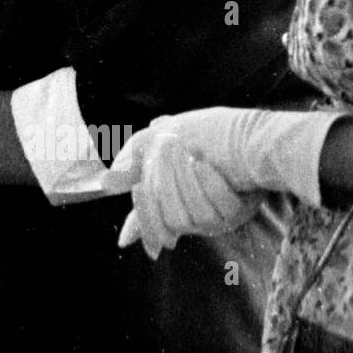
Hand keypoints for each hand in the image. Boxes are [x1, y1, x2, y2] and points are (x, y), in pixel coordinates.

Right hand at [104, 125, 260, 258]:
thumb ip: (132, 160)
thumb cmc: (204, 132)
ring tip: (191, 152)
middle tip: (167, 146)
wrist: (246, 130)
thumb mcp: (159, 138)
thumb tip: (106, 183)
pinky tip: (209, 165)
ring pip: (193, 217)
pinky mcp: (237, 212)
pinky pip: (217, 210)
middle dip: (166, 181)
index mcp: (171, 199)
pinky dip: (211, 184)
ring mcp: (216, 216)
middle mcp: (193, 213)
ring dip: (189, 181)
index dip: (141, 218)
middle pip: (169, 217)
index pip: (150, 222)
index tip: (133, 205)